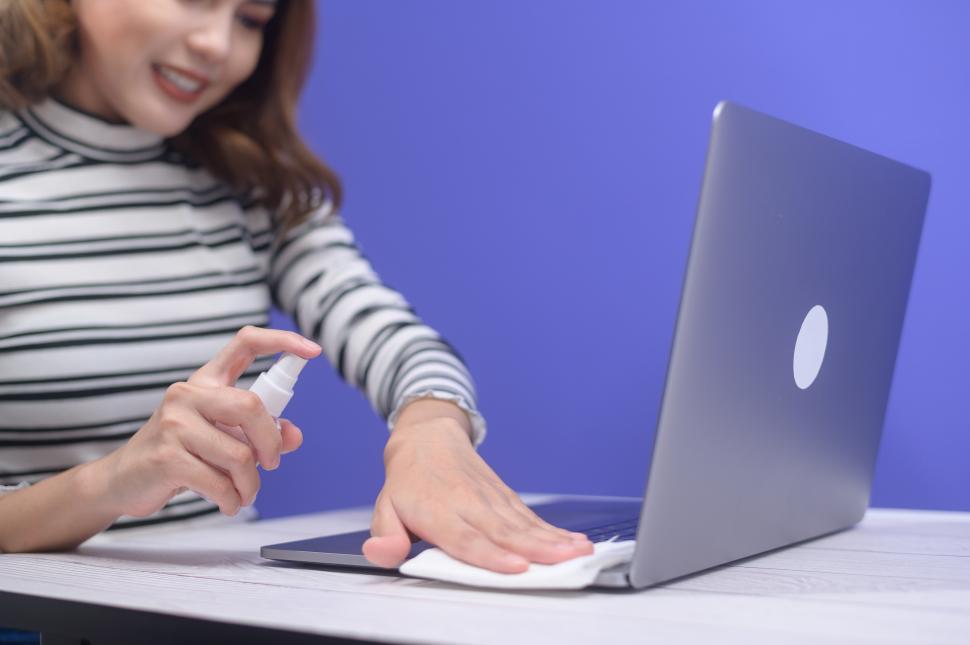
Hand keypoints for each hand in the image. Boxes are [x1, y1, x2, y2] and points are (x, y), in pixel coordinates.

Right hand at [98, 326, 320, 517]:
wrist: (122, 480)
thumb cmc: (180, 453)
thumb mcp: (222, 436)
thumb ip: (260, 433)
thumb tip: (294, 436)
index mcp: (206, 381)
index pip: (245, 343)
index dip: (281, 341)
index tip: (313, 350)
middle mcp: (188, 394)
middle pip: (251, 407)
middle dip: (271, 443)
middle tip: (271, 464)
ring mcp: (174, 423)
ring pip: (240, 454)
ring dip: (250, 484)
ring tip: (243, 493)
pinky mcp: (167, 457)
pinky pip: (219, 482)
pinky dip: (232, 499)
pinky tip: (228, 503)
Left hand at [362, 404, 593, 572]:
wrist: (428, 436)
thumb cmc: (408, 481)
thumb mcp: (384, 507)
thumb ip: (385, 536)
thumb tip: (381, 555)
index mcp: (437, 510)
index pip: (465, 538)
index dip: (491, 554)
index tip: (516, 566)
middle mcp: (468, 503)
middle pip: (504, 530)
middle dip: (537, 548)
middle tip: (564, 561)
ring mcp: (490, 498)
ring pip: (523, 522)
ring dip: (554, 538)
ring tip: (578, 551)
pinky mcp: (505, 495)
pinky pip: (530, 516)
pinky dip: (554, 529)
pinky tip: (574, 540)